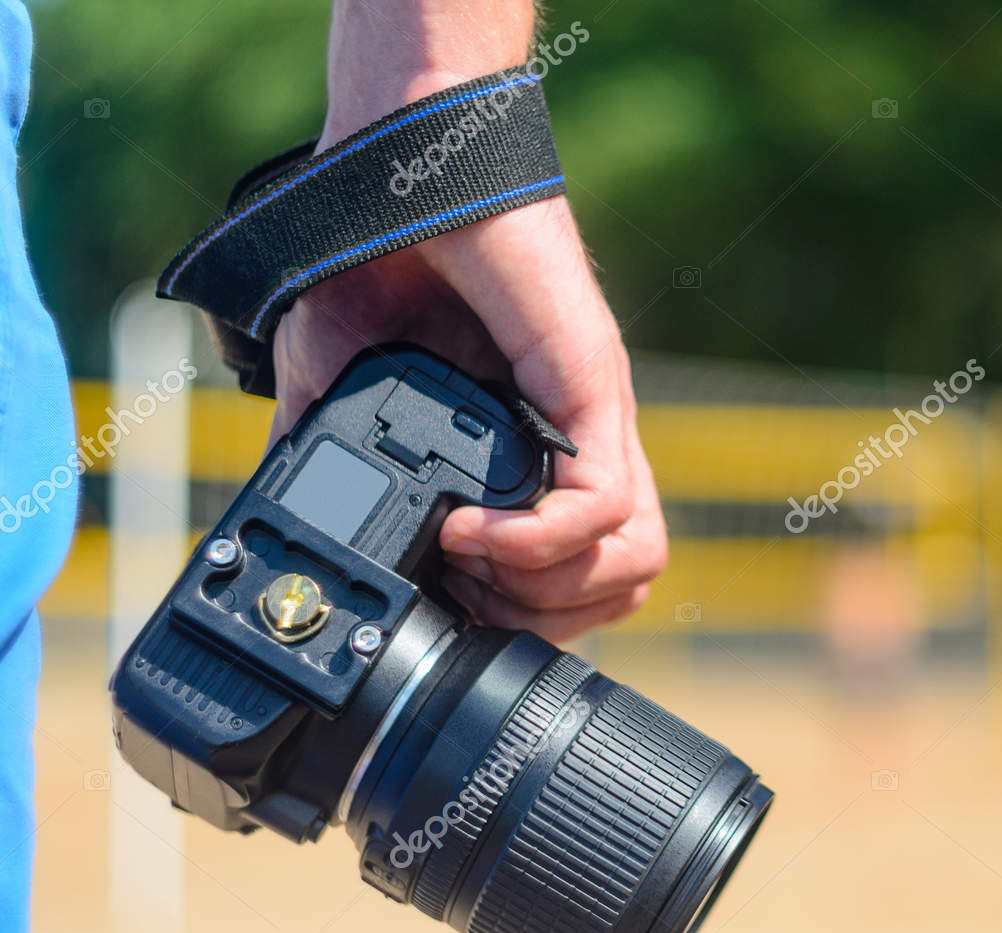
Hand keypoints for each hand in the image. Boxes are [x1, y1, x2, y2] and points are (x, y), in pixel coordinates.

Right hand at [270, 3, 666, 641]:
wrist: (400, 171)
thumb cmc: (377, 260)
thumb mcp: (340, 380)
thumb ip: (331, 449)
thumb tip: (293, 504)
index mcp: (538, 452)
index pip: (582, 573)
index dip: (524, 614)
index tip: (450, 609)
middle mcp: (578, 445)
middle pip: (623, 582)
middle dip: (540, 618)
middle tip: (466, 597)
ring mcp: (595, 420)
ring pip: (635, 558)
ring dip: (547, 589)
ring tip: (470, 561)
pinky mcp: (593, 388)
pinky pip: (603, 504)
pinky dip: (536, 542)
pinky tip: (472, 530)